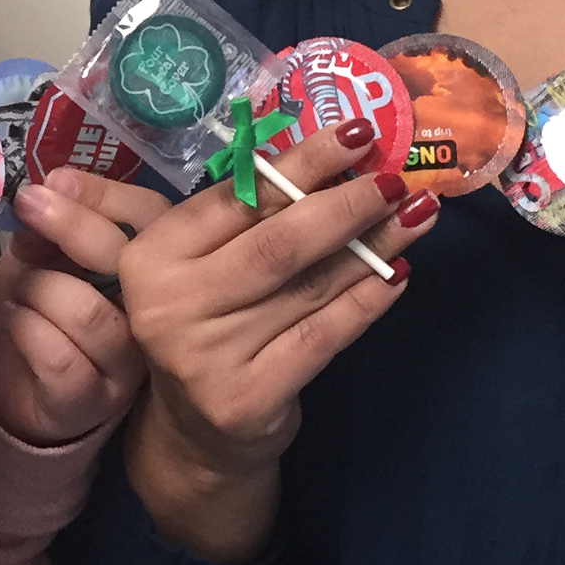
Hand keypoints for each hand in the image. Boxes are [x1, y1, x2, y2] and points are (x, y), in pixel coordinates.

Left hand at [0, 171, 172, 445]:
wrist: (20, 387)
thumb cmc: (41, 308)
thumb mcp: (41, 257)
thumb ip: (47, 230)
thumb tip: (42, 198)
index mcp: (153, 266)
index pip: (155, 219)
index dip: (108, 195)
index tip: (56, 180)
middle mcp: (156, 314)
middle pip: (133, 261)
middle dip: (73, 226)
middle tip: (30, 206)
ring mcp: (129, 363)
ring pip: (88, 311)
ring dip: (38, 288)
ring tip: (19, 290)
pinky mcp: (94, 400)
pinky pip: (58, 356)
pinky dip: (25, 328)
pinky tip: (16, 321)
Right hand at [30, 122, 432, 562]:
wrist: (195, 437)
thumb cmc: (198, 325)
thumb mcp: (180, 261)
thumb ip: (203, 199)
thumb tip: (231, 127)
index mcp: (149, 258)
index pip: (236, 199)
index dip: (299, 162)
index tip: (353, 131)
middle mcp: (168, 305)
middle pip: (275, 241)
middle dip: (343, 201)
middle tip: (396, 171)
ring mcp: (207, 357)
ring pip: (307, 287)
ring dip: (371, 245)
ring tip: (415, 211)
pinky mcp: (247, 399)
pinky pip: (321, 337)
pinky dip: (365, 302)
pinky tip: (398, 273)